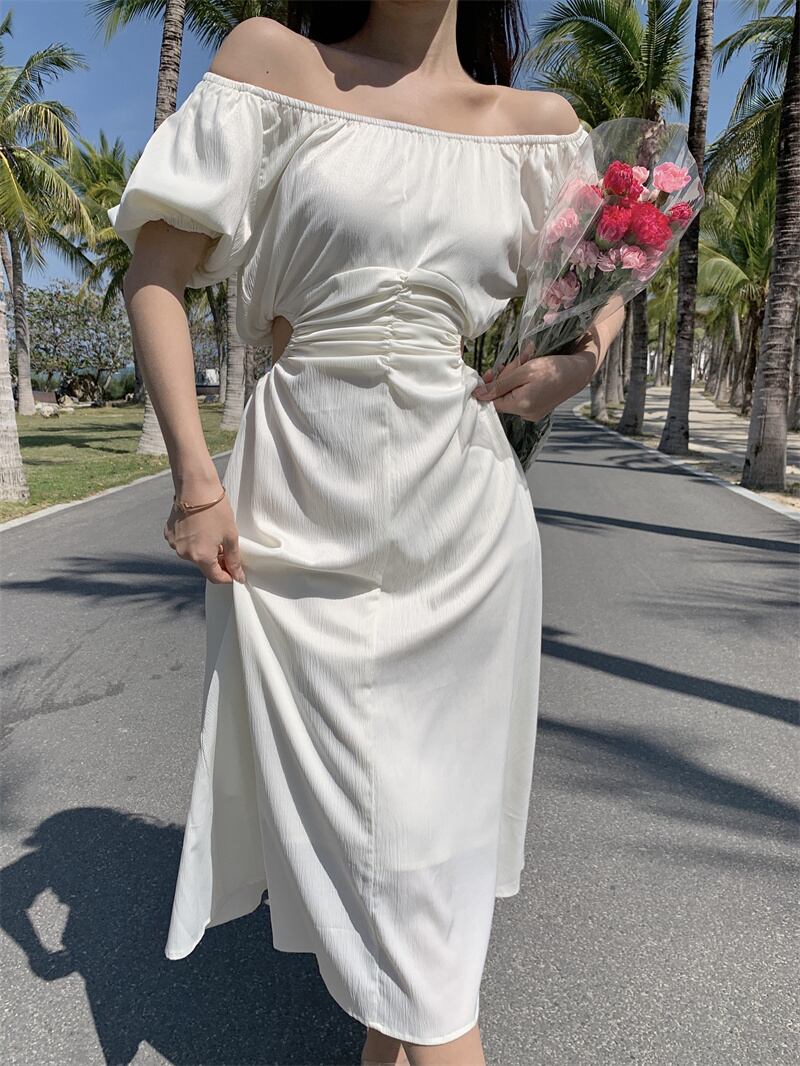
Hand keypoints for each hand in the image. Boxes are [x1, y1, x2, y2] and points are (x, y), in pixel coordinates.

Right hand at [164, 488, 245, 583]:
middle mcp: (184, 554)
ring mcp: (175, 544)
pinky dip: (192, 540)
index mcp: (201, 557)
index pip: (215, 577)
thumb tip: (238, 576)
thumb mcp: (230, 535)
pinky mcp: (169, 533)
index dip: (227, 577)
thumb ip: (234, 559)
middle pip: (204, 565)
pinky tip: (200, 528)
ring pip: (193, 554)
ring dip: (203, 550)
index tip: (235, 572)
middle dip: (216, 561)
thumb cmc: (215, 509)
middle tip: (227, 549)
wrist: (196, 486)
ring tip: (213, 534)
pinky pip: (183, 543)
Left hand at [472, 344, 598, 420]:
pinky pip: (521, 396)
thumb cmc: (553, 368)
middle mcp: (526, 415)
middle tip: (516, 362)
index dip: (488, 387)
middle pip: (502, 397)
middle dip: (505, 378)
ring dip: (514, 378)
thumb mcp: (524, 371)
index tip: (490, 372)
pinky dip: (522, 383)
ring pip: (511, 395)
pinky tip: (530, 372)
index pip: (492, 402)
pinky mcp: (537, 409)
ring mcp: (532, 414)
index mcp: (522, 406)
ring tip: (527, 363)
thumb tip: (478, 394)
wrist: (578, 372)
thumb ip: (499, 384)